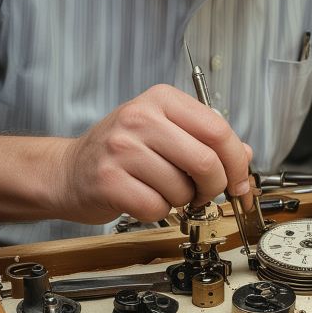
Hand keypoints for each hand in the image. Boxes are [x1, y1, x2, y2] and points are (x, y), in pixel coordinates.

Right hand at [56, 84, 251, 223]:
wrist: (67, 171)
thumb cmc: (121, 152)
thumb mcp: (165, 132)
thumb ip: (205, 140)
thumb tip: (244, 156)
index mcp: (161, 100)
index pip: (218, 129)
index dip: (237, 162)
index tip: (240, 181)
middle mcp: (140, 118)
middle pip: (205, 161)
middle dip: (214, 187)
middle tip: (204, 193)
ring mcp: (122, 149)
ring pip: (182, 189)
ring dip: (182, 201)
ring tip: (163, 190)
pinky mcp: (109, 181)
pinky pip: (156, 208)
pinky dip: (158, 212)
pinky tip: (143, 198)